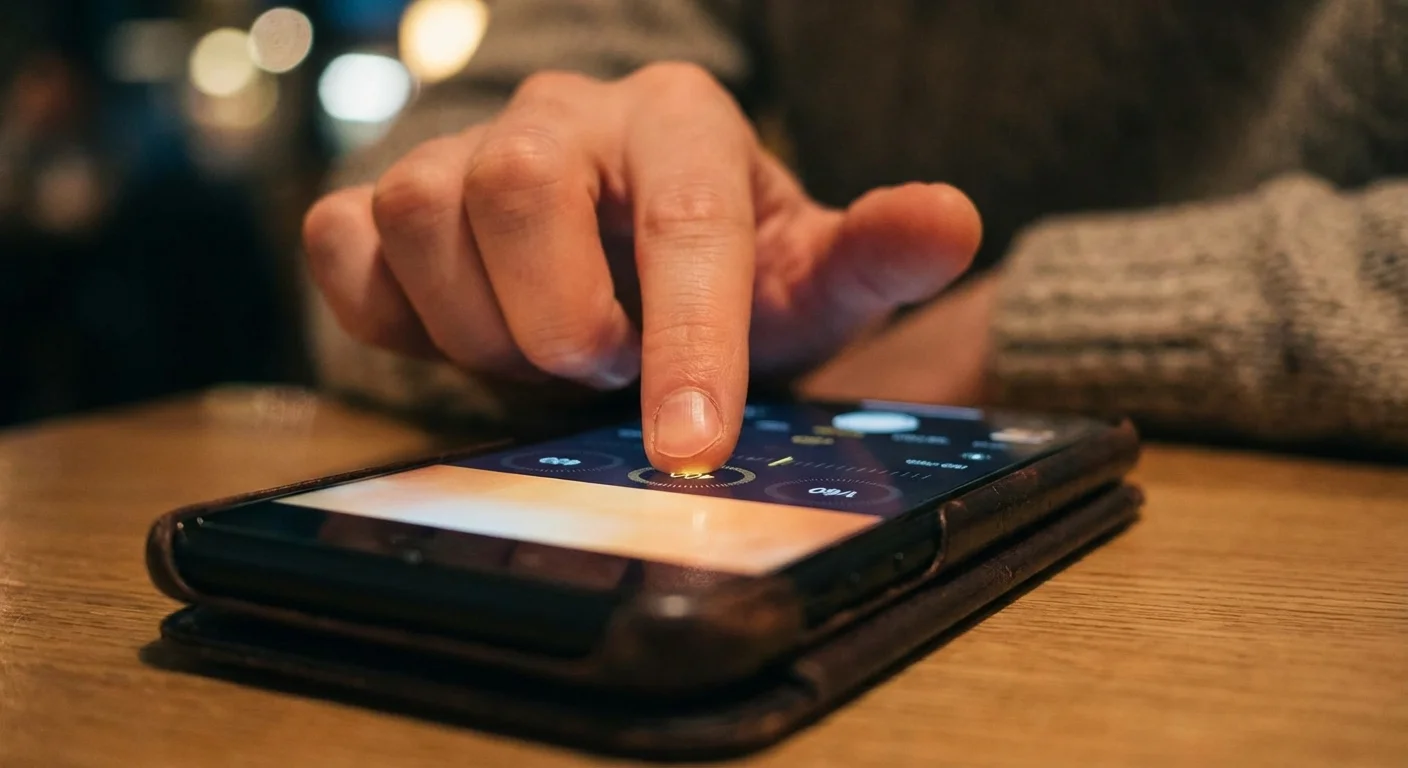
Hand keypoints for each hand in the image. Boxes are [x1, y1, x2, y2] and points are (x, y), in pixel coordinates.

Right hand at [302, 63, 981, 470]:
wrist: (628, 264)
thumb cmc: (725, 277)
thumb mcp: (809, 280)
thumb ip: (875, 255)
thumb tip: (952, 220)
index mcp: (680, 120)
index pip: (683, 218)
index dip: (686, 339)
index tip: (690, 448)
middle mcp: (564, 113)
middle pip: (517, 187)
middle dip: (563, 317)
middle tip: (603, 368)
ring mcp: (459, 145)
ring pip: (422, 218)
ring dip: (485, 332)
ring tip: (548, 353)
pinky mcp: (377, 201)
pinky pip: (345, 252)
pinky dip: (392, 320)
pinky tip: (464, 332)